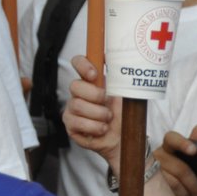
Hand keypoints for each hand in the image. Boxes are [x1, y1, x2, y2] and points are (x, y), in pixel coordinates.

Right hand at [63, 55, 122, 169]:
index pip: (78, 62)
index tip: (94, 74)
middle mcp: (78, 93)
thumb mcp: (125, 93)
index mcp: (91, 81)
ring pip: (77, 106)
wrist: (123, 137)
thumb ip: (120, 76)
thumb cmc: (123, 114)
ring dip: (99, 114)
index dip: (82, 65)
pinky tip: (102, 129)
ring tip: (108, 119)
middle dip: (96, 96)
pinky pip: (77, 123)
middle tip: (108, 103)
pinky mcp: (71, 125)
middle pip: (75, 86)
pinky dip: (94, 127)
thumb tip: (120, 58)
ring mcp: (72, 109)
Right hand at [157, 125, 196, 195]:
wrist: (154, 183)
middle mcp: (157, 156)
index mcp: (167, 146)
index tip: (194, 151)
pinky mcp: (146, 185)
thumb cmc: (174, 166)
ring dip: (186, 194)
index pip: (171, 139)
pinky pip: (166, 194)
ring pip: (173, 184)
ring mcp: (150, 171)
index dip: (183, 143)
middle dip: (194, 184)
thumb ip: (194, 142)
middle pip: (180, 168)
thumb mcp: (184, 156)